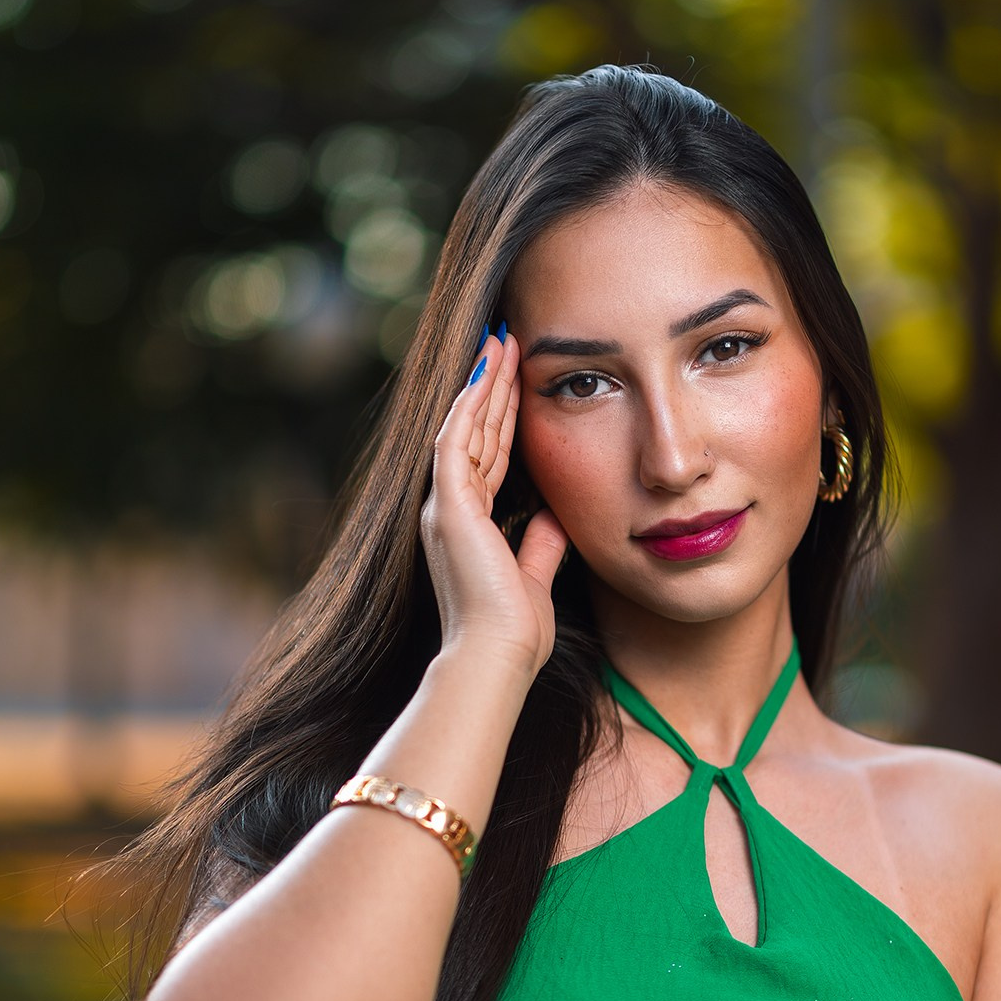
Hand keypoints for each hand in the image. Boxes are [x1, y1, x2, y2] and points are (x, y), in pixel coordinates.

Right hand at [420, 325, 568, 675]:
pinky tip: (486, 372)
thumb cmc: (515, 631)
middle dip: (493, 389)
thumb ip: (540, 542)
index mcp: (467, 525)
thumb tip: (555, 513)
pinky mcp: (448, 506)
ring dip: (484, 384)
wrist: (497, 657)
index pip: (489, 457)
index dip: (503, 419)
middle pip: (476, 434)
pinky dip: (470, 404)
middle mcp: (448, 510)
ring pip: (465, 428)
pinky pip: (456, 441)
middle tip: (507, 344)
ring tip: (500, 343)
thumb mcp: (534, 575)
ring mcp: (444, 506)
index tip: (518, 383)